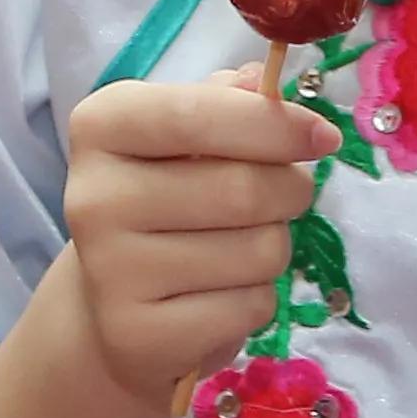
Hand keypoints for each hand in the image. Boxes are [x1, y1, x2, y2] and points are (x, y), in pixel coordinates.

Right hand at [57, 71, 341, 415]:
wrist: (115, 306)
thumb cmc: (167, 200)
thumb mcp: (189, 136)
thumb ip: (230, 101)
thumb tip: (265, 82)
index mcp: (102, 125)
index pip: (198, 112)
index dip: (275, 124)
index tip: (324, 138)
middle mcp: (92, 196)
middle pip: (243, 188)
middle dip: (289, 191)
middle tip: (285, 196)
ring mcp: (109, 271)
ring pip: (258, 251)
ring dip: (275, 248)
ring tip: (240, 248)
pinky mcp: (138, 335)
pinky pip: (249, 306)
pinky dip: (257, 300)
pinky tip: (221, 296)